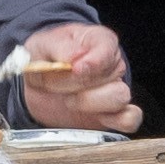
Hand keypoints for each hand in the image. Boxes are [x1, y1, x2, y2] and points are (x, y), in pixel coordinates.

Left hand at [5, 22, 139, 135]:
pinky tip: (89, 116)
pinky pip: (128, 120)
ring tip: (67, 99)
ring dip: (88, 102)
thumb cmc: (45, 58)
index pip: (107, 49)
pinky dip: (113, 122)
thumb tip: (73, 57)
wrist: (36, 84)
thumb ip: (59, 48)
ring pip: (119, 97)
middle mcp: (112, 64)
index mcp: (99, 41)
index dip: (92, 61)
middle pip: (107, 76)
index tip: (75, 68)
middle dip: (74, 83)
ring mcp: (115, 90)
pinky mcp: (113, 115)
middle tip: (51, 83)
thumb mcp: (43, 45)